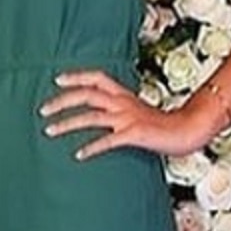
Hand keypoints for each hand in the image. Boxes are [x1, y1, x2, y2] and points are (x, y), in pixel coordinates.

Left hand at [39, 70, 214, 159]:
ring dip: (67, 123)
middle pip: (87, 94)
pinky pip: (108, 141)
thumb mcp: (137, 110)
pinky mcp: (134, 134)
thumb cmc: (162, 124)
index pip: (96, 77)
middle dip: (62, 101)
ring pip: (91, 116)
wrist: (189, 130)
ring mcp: (128, 118)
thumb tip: (98, 114)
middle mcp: (123, 102)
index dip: (76, 76)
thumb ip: (118, 108)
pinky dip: (91, 147)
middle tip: (42, 110)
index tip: (57, 80)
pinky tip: (78, 154)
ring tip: (49, 131)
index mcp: (123, 94)